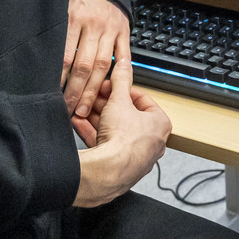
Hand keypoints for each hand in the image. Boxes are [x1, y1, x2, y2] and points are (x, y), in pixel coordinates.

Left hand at [62, 0, 130, 121]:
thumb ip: (56, 36)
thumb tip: (41, 67)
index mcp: (75, 18)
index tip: (54, 97)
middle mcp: (95, 24)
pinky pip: (122, 58)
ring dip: (92, 90)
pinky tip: (108, 92)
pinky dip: (117, 76)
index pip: (66, 57)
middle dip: (76, 91)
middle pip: (84, 65)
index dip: (60, 80)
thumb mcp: (62, 13)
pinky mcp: (124, 33)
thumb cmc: (78, 5)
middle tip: (69, 110)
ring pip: (102, 65)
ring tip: (84, 109)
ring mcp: (112, 29)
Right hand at [73, 62, 170, 206]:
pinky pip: (105, 145)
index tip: (109, 85)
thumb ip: (120, 80)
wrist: (107, 173)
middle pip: (125, 115)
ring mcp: (134, 156)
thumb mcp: (119, 100)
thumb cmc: (122, 141)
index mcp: (160, 124)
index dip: (122, 89)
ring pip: (113, 130)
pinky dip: (92, 133)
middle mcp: (151, 142)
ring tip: (82, 108)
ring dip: (96, 118)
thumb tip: (123, 65)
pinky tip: (78, 122)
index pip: (142, 99)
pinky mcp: (118, 166)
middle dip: (106, 104)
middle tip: (93, 96)